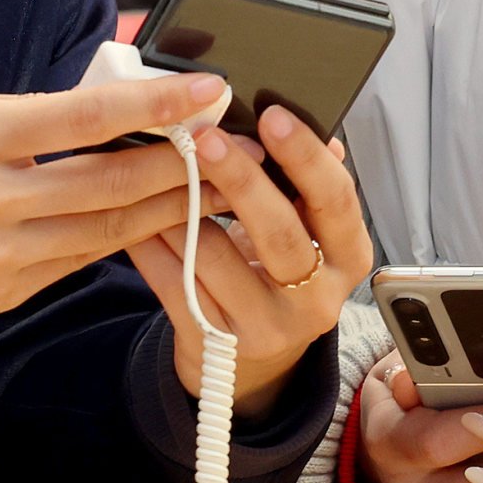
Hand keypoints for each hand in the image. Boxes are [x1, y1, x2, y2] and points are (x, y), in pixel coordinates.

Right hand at [0, 75, 218, 327]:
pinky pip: (78, 262)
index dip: (156, 105)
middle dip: (187, 164)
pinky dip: (124, 239)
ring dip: (172, 207)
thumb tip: (108, 106)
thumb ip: (26, 113)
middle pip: (113, 182)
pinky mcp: (1, 295)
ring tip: (224, 184)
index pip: (86, 118)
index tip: (209, 91)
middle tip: (239, 144)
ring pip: (108, 230)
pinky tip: (163, 221)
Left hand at [121, 106, 373, 415]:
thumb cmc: (276, 277)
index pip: (336, 201)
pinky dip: (152, 243)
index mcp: (347, 258)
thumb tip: (314, 125)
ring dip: (180, 207)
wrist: (252, 366)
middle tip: (206, 137)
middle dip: (240, 179)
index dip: (306, 158)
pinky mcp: (217, 343)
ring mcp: (267, 327)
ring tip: (156, 165)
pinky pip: (175, 283)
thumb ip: (308, 187)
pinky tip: (135, 212)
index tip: (273, 116)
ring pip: (215, 257)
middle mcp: (316, 299)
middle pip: (280, 233)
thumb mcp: (306, 234)